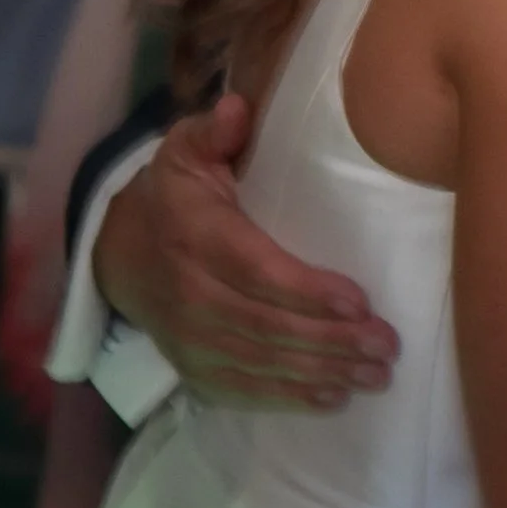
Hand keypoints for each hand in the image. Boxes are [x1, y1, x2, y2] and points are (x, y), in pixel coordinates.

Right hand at [95, 97, 399, 407]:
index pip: (257, 271)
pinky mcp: (192, 368)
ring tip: (376, 375)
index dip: (307, 290)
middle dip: (332, 339)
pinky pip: (242, 390)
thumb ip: (213, 131)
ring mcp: (189, 339)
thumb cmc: (174, 199)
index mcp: (196, 238)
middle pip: (268, 325)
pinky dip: (287, 398)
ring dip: (323, 372)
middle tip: (387, 345)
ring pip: (262, 362)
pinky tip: (333, 398)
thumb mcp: (184, 152)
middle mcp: (190, 294)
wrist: (119, 253)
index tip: (360, 301)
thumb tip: (237, 109)